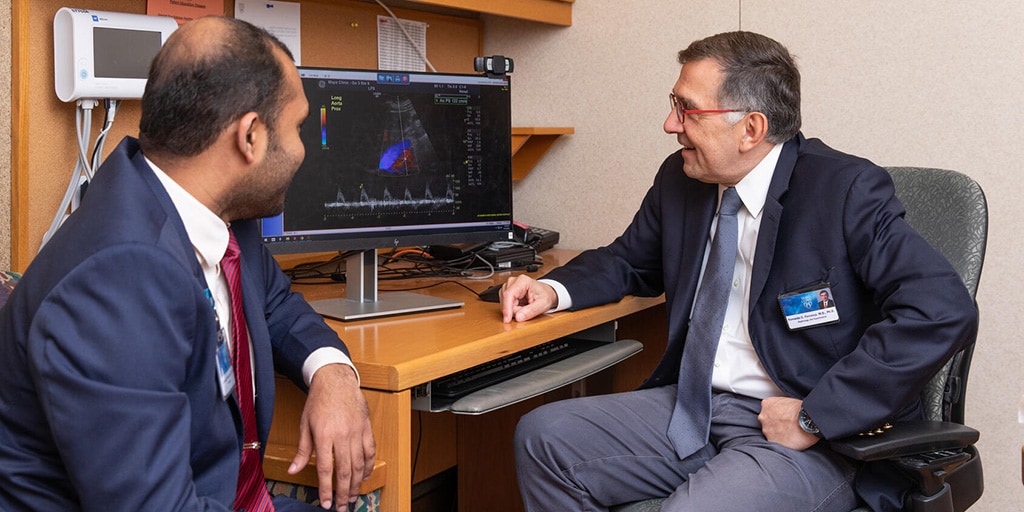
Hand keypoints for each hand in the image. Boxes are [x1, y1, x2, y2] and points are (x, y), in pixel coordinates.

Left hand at [289, 364, 374, 509]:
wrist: (336, 380)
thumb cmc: (319, 401)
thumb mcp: (305, 425)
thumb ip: (302, 451)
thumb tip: (293, 470)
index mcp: (324, 435)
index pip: (326, 469)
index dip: (326, 489)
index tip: (325, 503)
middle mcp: (342, 435)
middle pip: (345, 471)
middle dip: (343, 492)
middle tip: (341, 506)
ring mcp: (356, 432)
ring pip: (359, 464)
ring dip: (356, 483)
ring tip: (352, 496)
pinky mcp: (366, 428)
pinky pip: (370, 451)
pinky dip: (369, 466)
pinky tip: (365, 476)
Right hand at [499, 274, 557, 322]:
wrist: (546, 292)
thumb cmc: (545, 295)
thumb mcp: (543, 304)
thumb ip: (531, 311)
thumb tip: (518, 317)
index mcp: (522, 281)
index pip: (509, 295)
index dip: (506, 308)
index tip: (507, 320)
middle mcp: (512, 282)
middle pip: (506, 301)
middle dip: (514, 311)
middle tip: (528, 310)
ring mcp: (508, 287)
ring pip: (504, 304)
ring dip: (513, 310)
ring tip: (525, 307)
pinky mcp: (506, 292)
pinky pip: (505, 305)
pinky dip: (512, 309)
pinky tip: (520, 306)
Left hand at [758, 396, 819, 450]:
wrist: (807, 420)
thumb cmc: (802, 410)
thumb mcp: (788, 400)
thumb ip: (781, 406)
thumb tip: (784, 411)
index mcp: (767, 404)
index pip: (767, 410)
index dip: (776, 415)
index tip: (782, 418)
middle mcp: (763, 417)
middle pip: (766, 422)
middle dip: (775, 424)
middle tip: (787, 426)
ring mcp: (766, 429)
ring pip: (770, 433)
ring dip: (778, 434)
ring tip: (790, 434)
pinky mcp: (772, 441)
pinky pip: (775, 442)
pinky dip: (782, 442)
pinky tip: (790, 440)